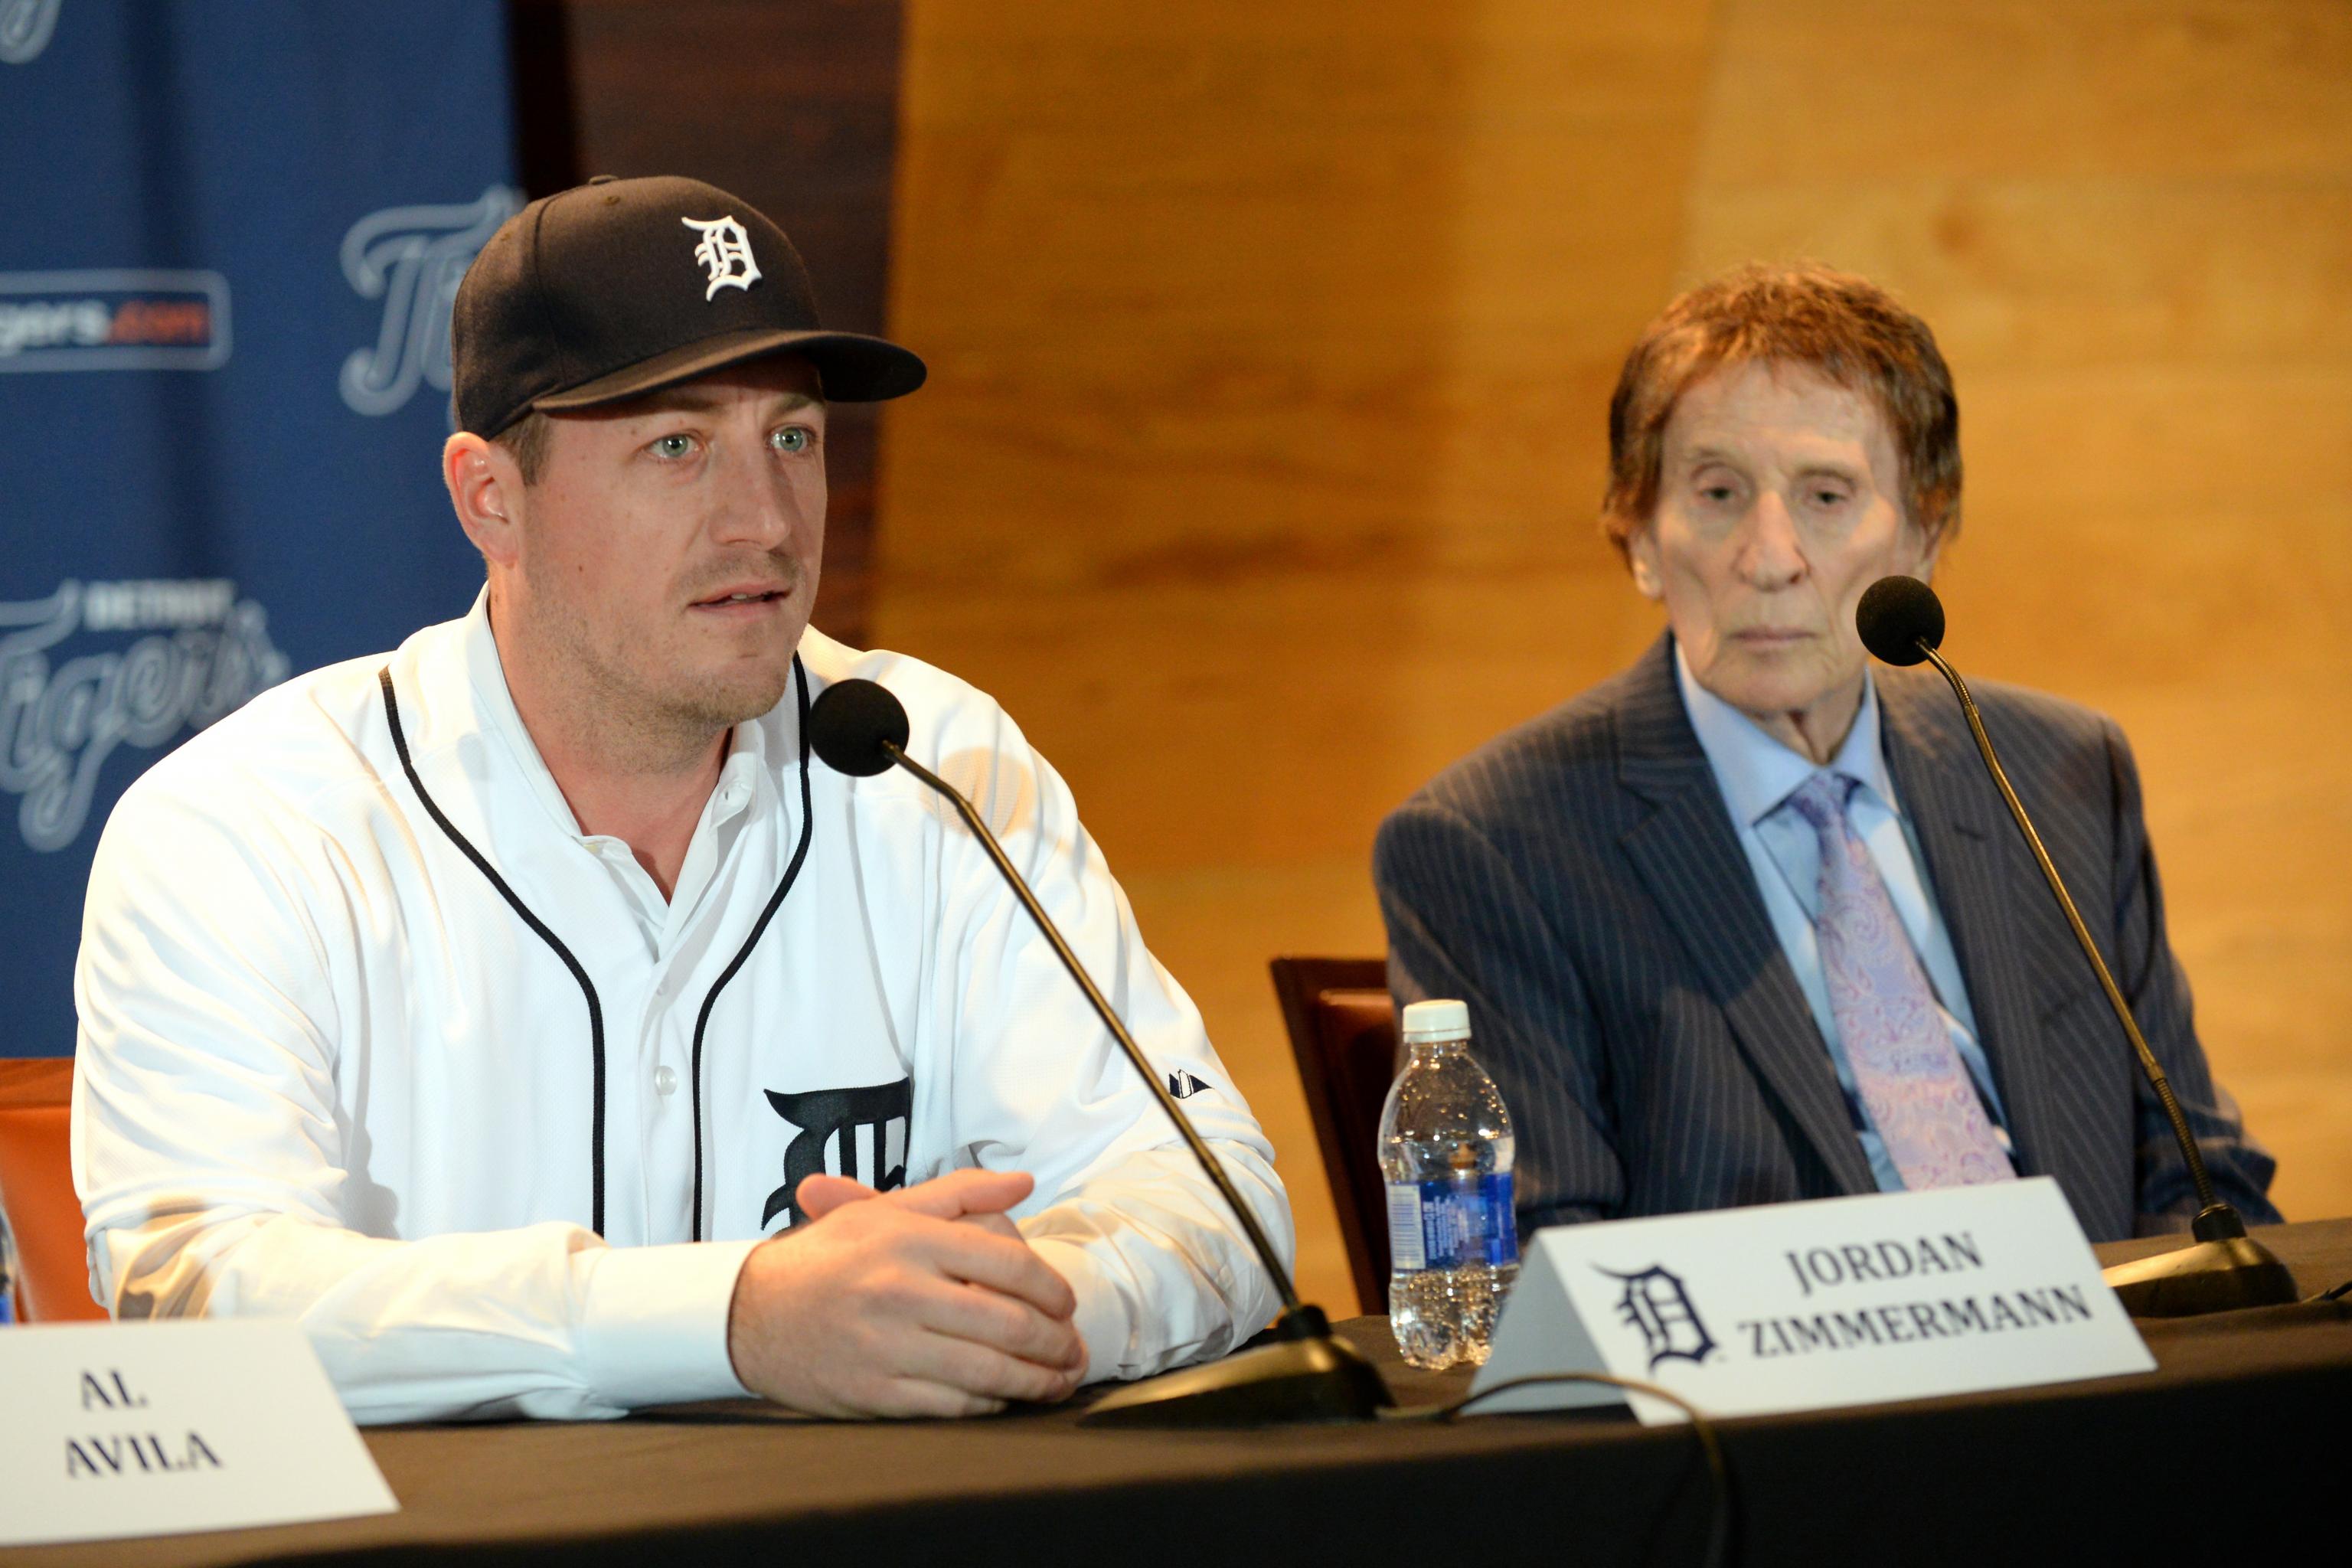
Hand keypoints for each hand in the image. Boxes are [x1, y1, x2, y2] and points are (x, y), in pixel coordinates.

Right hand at [725, 1167, 1087, 1417]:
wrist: (750, 1312)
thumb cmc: (827, 1259)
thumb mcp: (887, 1210)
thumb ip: (961, 1193)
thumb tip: (1023, 1183)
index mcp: (911, 1241)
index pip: (1010, 1265)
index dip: (1054, 1289)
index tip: (1067, 1304)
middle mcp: (902, 1292)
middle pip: (1008, 1323)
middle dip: (1056, 1343)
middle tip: (1073, 1349)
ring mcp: (888, 1347)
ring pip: (987, 1371)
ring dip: (1036, 1381)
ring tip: (1056, 1381)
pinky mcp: (875, 1394)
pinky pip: (952, 1407)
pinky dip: (989, 1405)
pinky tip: (1004, 1398)